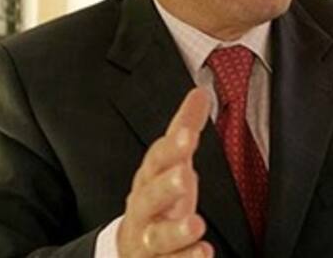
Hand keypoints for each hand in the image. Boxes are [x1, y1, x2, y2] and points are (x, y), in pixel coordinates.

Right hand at [117, 87, 213, 257]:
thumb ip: (185, 128)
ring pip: (156, 236)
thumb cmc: (157, 196)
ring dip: (175, 231)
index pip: (156, 159)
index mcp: (148, 178)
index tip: (188, 136)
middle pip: (148, 197)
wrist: (128, 246)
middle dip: (164, 187)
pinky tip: (205, 253)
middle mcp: (144, 208)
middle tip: (184, 177)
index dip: (171, 148)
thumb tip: (200, 91)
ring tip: (198, 225)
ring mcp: (148, 239)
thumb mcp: (170, 161)